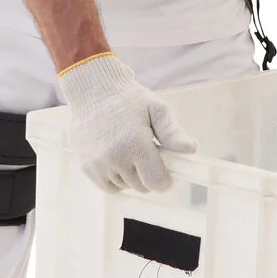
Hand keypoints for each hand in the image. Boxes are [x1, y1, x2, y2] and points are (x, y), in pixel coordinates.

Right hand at [55, 51, 197, 193]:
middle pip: (142, 187)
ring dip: (131, 176)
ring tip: (129, 150)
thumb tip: (191, 149)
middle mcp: (115, 158)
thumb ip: (173, 132)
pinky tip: (117, 158)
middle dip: (148, 174)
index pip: (157, 183)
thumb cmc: (128, 98)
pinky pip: (108, 186)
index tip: (166, 167)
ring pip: (126, 187)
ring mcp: (98, 164)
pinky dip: (116, 179)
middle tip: (146, 152)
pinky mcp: (86, 167)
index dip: (165, 178)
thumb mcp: (157, 109)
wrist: (92, 90)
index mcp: (135, 145)